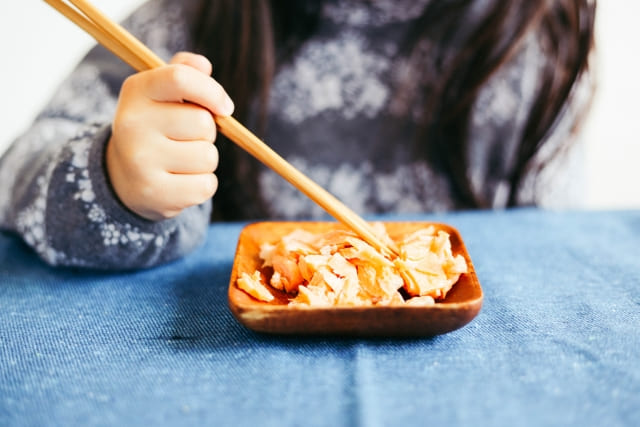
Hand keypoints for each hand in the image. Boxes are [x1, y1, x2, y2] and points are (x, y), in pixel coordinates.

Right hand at [105, 52, 233, 220]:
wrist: (123, 177)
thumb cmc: (155, 127)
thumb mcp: (161, 94)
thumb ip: (184, 72)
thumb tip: (203, 66)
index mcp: (136, 91)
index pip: (180, 78)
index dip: (212, 91)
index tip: (225, 107)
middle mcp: (132, 125)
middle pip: (204, 123)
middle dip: (207, 132)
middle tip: (185, 138)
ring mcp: (141, 162)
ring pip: (208, 156)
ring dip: (205, 160)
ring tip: (181, 160)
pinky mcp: (155, 194)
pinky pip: (206, 186)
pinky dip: (202, 184)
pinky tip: (180, 181)